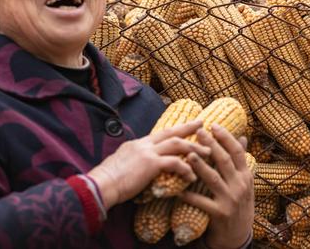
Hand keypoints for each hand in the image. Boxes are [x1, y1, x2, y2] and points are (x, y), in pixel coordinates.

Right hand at [87, 120, 210, 209]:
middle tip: (202, 124)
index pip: (159, 134)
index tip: (185, 127)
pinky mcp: (150, 163)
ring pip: (177, 144)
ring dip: (194, 148)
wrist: (101, 185)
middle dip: (188, 128)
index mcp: (136, 144)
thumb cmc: (107, 181)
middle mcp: (143, 144)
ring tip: (208, 153)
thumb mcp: (120, 165)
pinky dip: (186, 168)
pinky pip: (174, 162)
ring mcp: (147, 152)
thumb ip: (132, 162)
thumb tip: (139, 168)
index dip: (174, 131)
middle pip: (170, 132)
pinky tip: (193, 176)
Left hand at [180, 124, 253, 248]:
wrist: (238, 236)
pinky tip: (179, 188)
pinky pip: (202, 202)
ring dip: (200, 166)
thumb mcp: (244, 182)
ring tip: (189, 154)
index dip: (226, 137)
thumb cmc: (238, 204)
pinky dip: (190, 195)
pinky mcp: (220, 214)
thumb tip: (242, 137)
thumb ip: (240, 161)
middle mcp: (240, 186)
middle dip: (211, 145)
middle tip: (198, 132)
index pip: (237, 152)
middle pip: (224, 161)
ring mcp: (230, 200)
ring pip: (213, 179)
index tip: (213, 125)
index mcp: (246, 175)